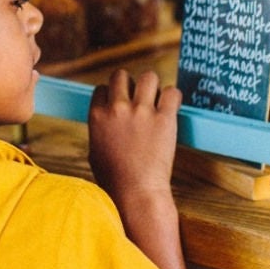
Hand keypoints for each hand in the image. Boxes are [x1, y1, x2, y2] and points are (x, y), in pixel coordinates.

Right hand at [87, 68, 181, 207]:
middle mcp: (118, 109)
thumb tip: (105, 120)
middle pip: (122, 75)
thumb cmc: (115, 180)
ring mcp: (141, 112)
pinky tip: (171, 108)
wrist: (136, 193)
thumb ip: (100, 129)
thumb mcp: (96, 151)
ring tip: (156, 100)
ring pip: (148, 76)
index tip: (121, 105)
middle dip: (130, 84)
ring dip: (153, 86)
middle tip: (139, 99)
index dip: (113, 95)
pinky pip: (172, 92)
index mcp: (98, 116)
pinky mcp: (164, 118)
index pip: (103, 88)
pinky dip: (173, 97)